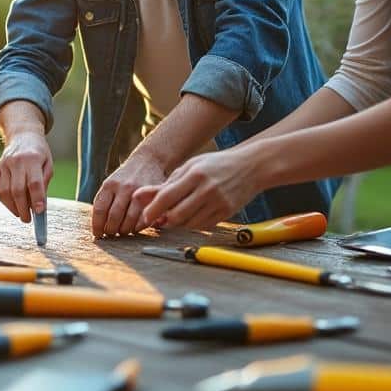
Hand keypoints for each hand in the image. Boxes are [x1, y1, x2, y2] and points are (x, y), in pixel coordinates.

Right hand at [0, 131, 52, 222]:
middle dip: (23, 208)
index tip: (40, 213)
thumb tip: (39, 206)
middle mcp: (16, 161)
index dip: (36, 199)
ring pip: (5, 192)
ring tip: (21, 214)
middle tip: (28, 220)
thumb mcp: (48, 164)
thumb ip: (44, 183)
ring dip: (13, 207)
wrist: (22, 135)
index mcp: (33, 159)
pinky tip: (13, 206)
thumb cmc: (39, 153)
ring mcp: (4, 165)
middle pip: (17, 190)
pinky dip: (6, 201)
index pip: (34, 182)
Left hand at [91, 155, 165, 237]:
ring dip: (125, 230)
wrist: (148, 160)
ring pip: (129, 219)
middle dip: (111, 230)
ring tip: (123, 232)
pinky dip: (138, 227)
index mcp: (109, 185)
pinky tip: (135, 227)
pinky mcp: (151, 196)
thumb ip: (104, 201)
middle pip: (114, 217)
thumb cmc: (126, 177)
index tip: (98, 234)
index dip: (97, 226)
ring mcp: (138, 191)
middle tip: (111, 234)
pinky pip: (144, 217)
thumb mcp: (111, 183)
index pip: (99, 210)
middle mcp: (123, 188)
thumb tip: (97, 226)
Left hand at [136, 146, 264, 230]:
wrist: (251, 167)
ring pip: (189, 224)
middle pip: (176, 215)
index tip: (145, 216)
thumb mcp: (189, 167)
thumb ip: (166, 183)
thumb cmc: (216, 165)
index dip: (152, 210)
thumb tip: (139, 196)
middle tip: (158, 219)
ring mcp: (219, 203)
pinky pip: (202, 225)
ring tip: (173, 216)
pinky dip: (191, 224)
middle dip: (163, 221)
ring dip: (176, 224)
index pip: (166, 197)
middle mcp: (207, 190)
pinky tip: (189, 216)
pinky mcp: (227, 213)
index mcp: (195, 175)